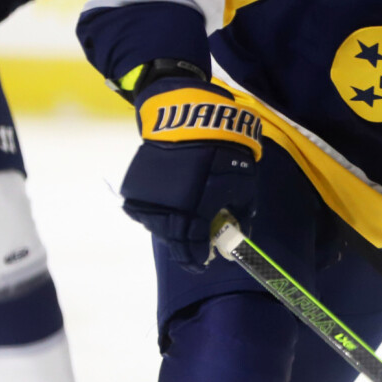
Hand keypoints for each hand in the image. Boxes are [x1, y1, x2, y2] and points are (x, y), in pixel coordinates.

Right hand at [119, 76, 261, 269]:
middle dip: (185, 248)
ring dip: (170, 231)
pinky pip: (146, 209)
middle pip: (173, 242)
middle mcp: (168, 213)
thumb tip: (241, 231)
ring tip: (183, 228)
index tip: (204, 262)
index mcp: (194, 216)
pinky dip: (157, 213)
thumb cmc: (224, 153)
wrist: (191, 119)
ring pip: (158, 226)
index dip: (199, 258)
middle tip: (194, 251)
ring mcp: (150, 200)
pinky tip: (169, 209)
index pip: (193, 249)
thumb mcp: (243, 186)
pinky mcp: (138, 187)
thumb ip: (242, 213)